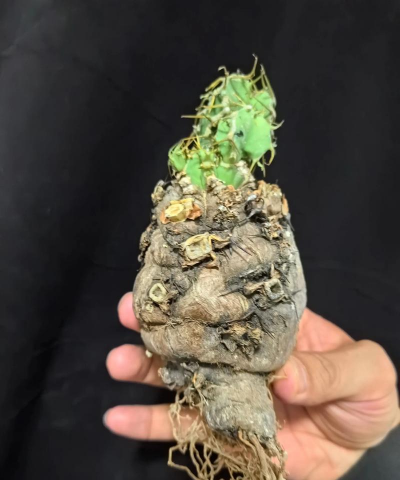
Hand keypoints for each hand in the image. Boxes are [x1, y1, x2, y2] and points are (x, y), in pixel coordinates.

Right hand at [104, 293, 398, 479]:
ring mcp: (231, 392)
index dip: (201, 293)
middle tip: (128, 315)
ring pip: (182, 379)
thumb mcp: (364, 371)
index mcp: (273, 329)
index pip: (232, 304)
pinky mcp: (225, 431)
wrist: (362, 445)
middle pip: (196, 338)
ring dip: (147, 371)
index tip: (168, 282)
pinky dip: (152, 423)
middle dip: (162, 326)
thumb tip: (284, 378)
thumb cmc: (367, 394)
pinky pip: (185, 427)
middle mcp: (243, 355)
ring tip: (117, 364)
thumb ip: (329, 370)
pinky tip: (119, 417)